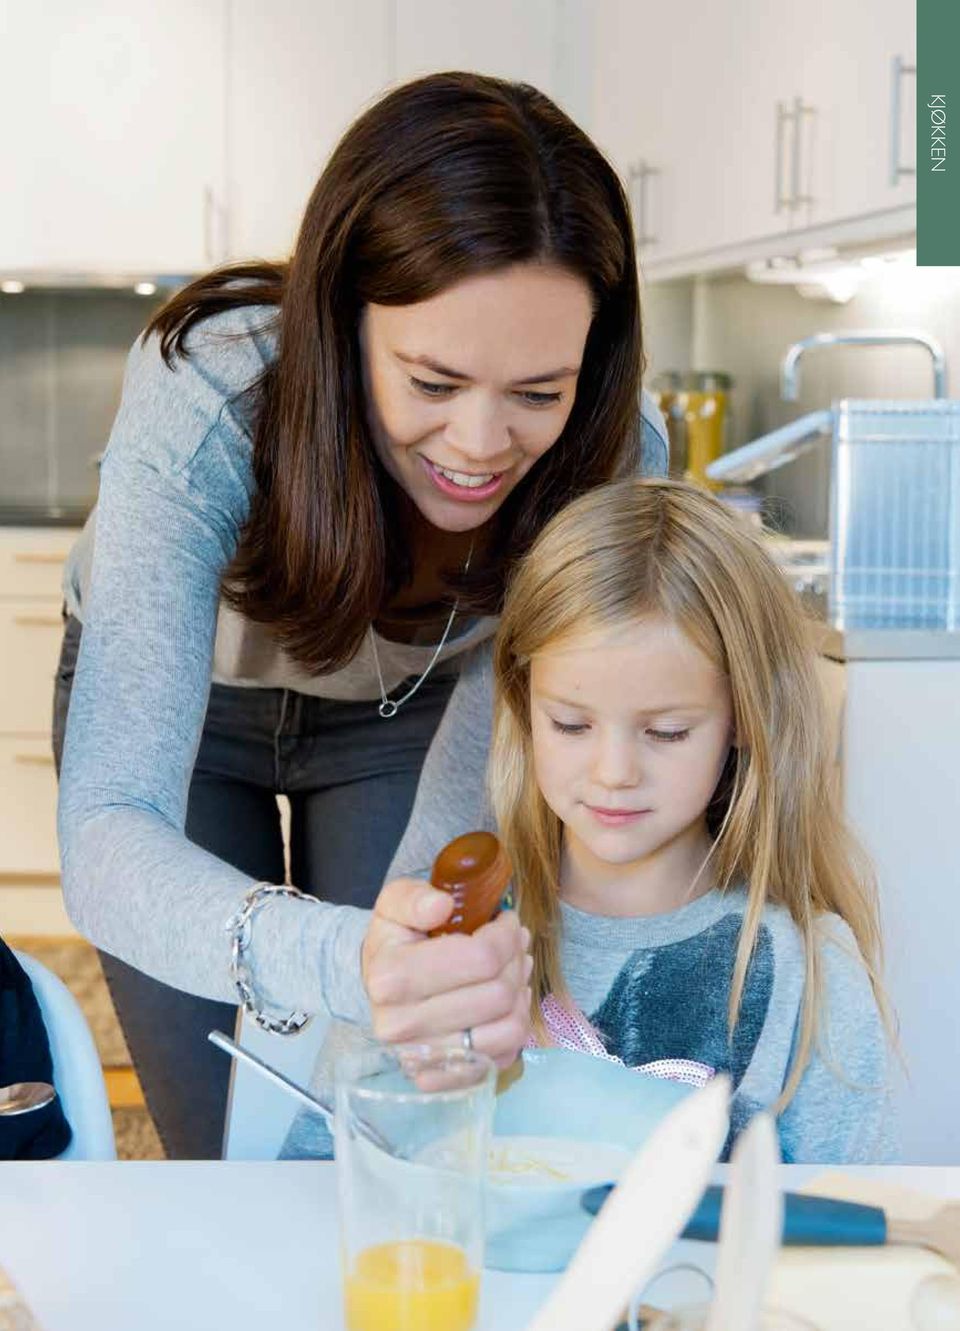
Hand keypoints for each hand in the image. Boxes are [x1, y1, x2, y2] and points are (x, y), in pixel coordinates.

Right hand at [362, 877, 532, 1068]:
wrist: (377, 987)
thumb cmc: (394, 940)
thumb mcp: (395, 903)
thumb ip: (414, 897)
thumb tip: (442, 905)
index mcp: (391, 977)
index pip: (481, 957)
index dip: (505, 934)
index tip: (505, 921)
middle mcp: (402, 1025)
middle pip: (499, 992)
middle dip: (515, 960)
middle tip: (514, 944)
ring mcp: (422, 1059)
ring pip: (509, 1028)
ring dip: (519, 993)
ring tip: (512, 971)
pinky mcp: (441, 1079)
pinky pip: (504, 1056)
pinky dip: (513, 1025)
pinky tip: (504, 1003)